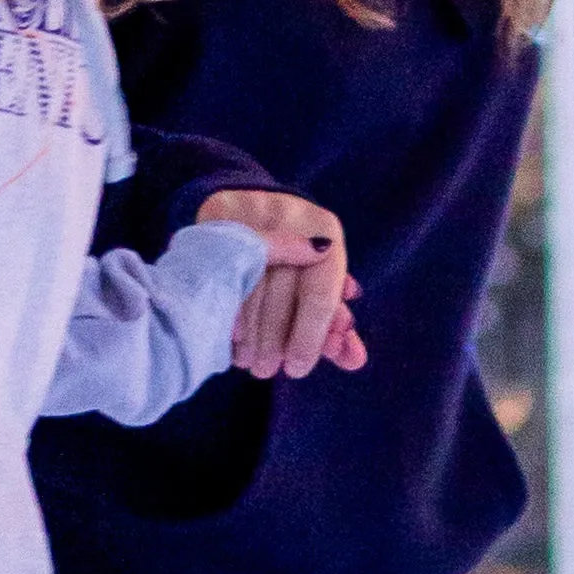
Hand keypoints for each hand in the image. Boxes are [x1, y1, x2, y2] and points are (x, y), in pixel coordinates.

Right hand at [194, 186, 365, 379]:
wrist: (254, 202)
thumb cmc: (297, 257)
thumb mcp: (320, 284)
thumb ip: (336, 325)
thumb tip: (355, 360)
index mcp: (326, 230)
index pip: (320, 294)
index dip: (310, 337)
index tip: (297, 369)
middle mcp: (292, 215)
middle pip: (282, 292)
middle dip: (274, 341)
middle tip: (268, 371)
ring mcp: (253, 211)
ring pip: (248, 285)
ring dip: (248, 333)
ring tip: (249, 362)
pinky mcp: (219, 212)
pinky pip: (218, 270)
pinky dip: (225, 311)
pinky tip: (230, 337)